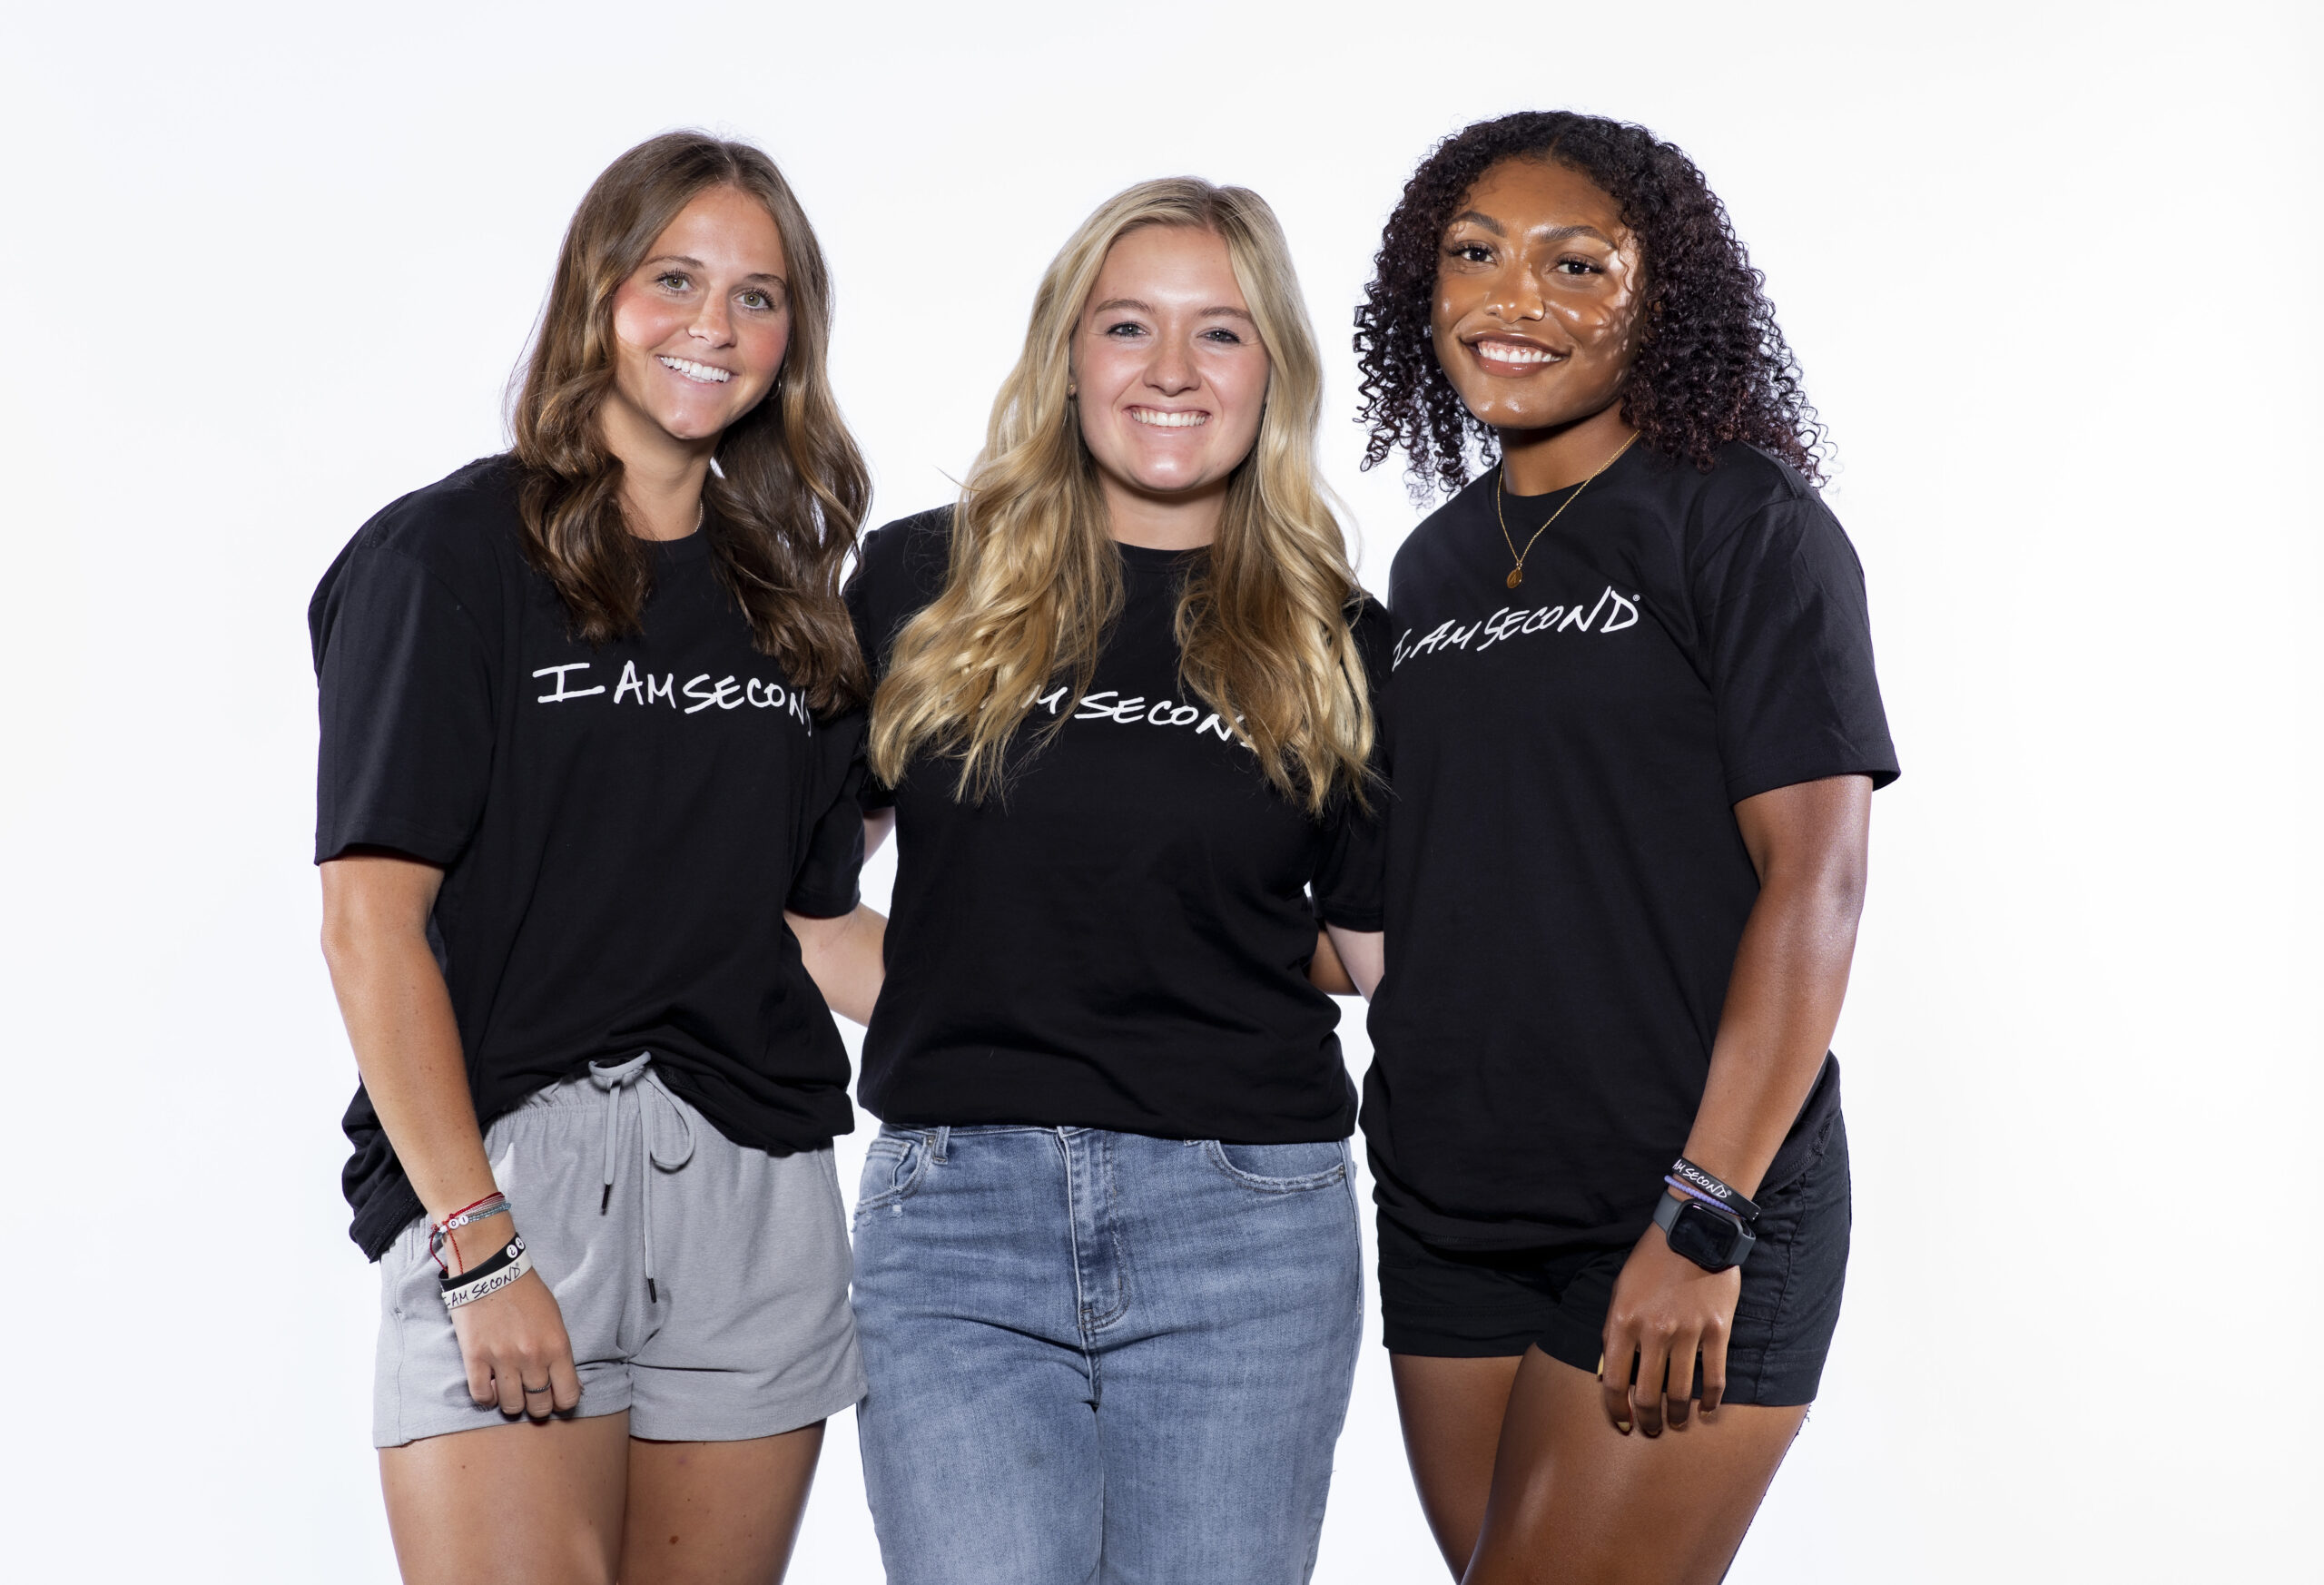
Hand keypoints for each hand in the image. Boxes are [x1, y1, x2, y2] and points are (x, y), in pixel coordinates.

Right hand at [447, 1251, 581, 1421]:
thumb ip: (560, 1352)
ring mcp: (502, 1360)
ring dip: (513, 1403)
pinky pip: (482, 1396)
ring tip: (512, 1391)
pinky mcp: (475, 1358)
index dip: (563, 1402)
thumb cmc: (526, 1292)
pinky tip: (492, 1387)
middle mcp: (532, 1358)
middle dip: (538, 1406)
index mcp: (557, 1346)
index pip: (568, 1395)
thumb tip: (568, 1383)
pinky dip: (488, 1397)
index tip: (557, 1398)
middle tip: (533, 1397)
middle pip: (539, 1405)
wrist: (490, 1269)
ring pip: (511, 1406)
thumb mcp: (555, 1319)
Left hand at [1599, 1199, 1740, 1435]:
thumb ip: (1612, 1332)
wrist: (1693, 1230)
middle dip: (1647, 1420)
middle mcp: (1653, 1332)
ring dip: (1677, 1416)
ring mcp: (1687, 1332)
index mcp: (1623, 1322)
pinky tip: (1707, 1410)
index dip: (1616, 1410)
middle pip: (1648, 1394)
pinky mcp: (1716, 1330)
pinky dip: (1711, 1400)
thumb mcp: (1619, 1291)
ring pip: (1680, 1392)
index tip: (1622, 1424)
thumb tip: (1606, 1371)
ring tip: (1677, 1423)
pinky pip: (1714, 1377)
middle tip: (1651, 1430)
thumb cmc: (1650, 1261)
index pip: (1614, 1381)